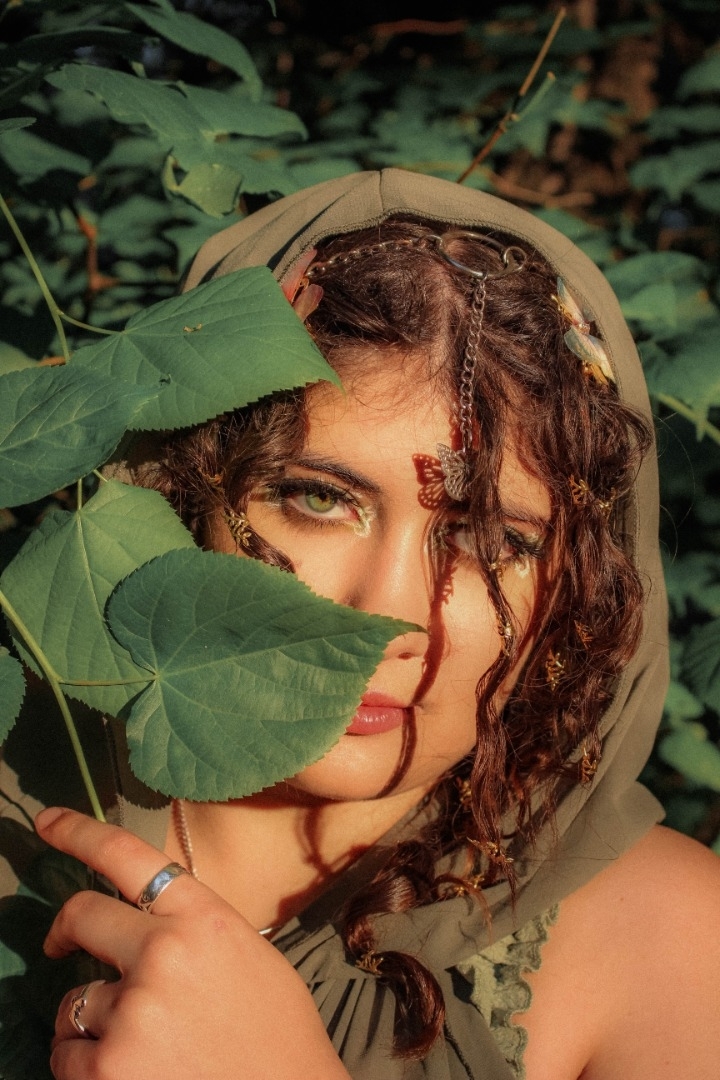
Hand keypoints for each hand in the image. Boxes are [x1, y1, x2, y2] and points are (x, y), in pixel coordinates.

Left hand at [37, 807, 350, 1079]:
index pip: (129, 856)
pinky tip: (125, 1071)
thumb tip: (140, 923)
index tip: (48, 821)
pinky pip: (67, 1055)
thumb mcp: (247, 954)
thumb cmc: (276, 1033)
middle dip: (63, 930)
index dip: (79, 833)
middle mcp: (163, 953)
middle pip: (80, 915)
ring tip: (137, 1043)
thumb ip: (193, 928)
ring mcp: (133, 1011)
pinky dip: (84, 1064)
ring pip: (75, 1000)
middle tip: (60, 946)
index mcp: (202, 917)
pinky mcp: (110, 1067)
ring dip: (91, 1020)